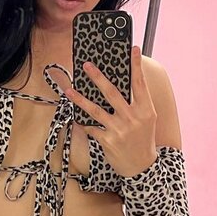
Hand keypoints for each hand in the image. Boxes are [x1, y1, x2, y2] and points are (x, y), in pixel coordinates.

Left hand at [61, 45, 157, 177]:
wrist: (141, 166)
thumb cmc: (143, 138)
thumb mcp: (147, 119)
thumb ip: (137, 102)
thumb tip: (123, 82)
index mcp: (146, 110)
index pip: (140, 84)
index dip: (136, 66)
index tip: (132, 50)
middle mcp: (133, 118)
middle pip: (112, 93)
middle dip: (98, 78)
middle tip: (87, 66)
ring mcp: (119, 130)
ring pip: (96, 110)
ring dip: (80, 99)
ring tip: (69, 90)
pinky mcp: (108, 141)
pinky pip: (91, 127)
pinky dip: (83, 122)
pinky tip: (74, 115)